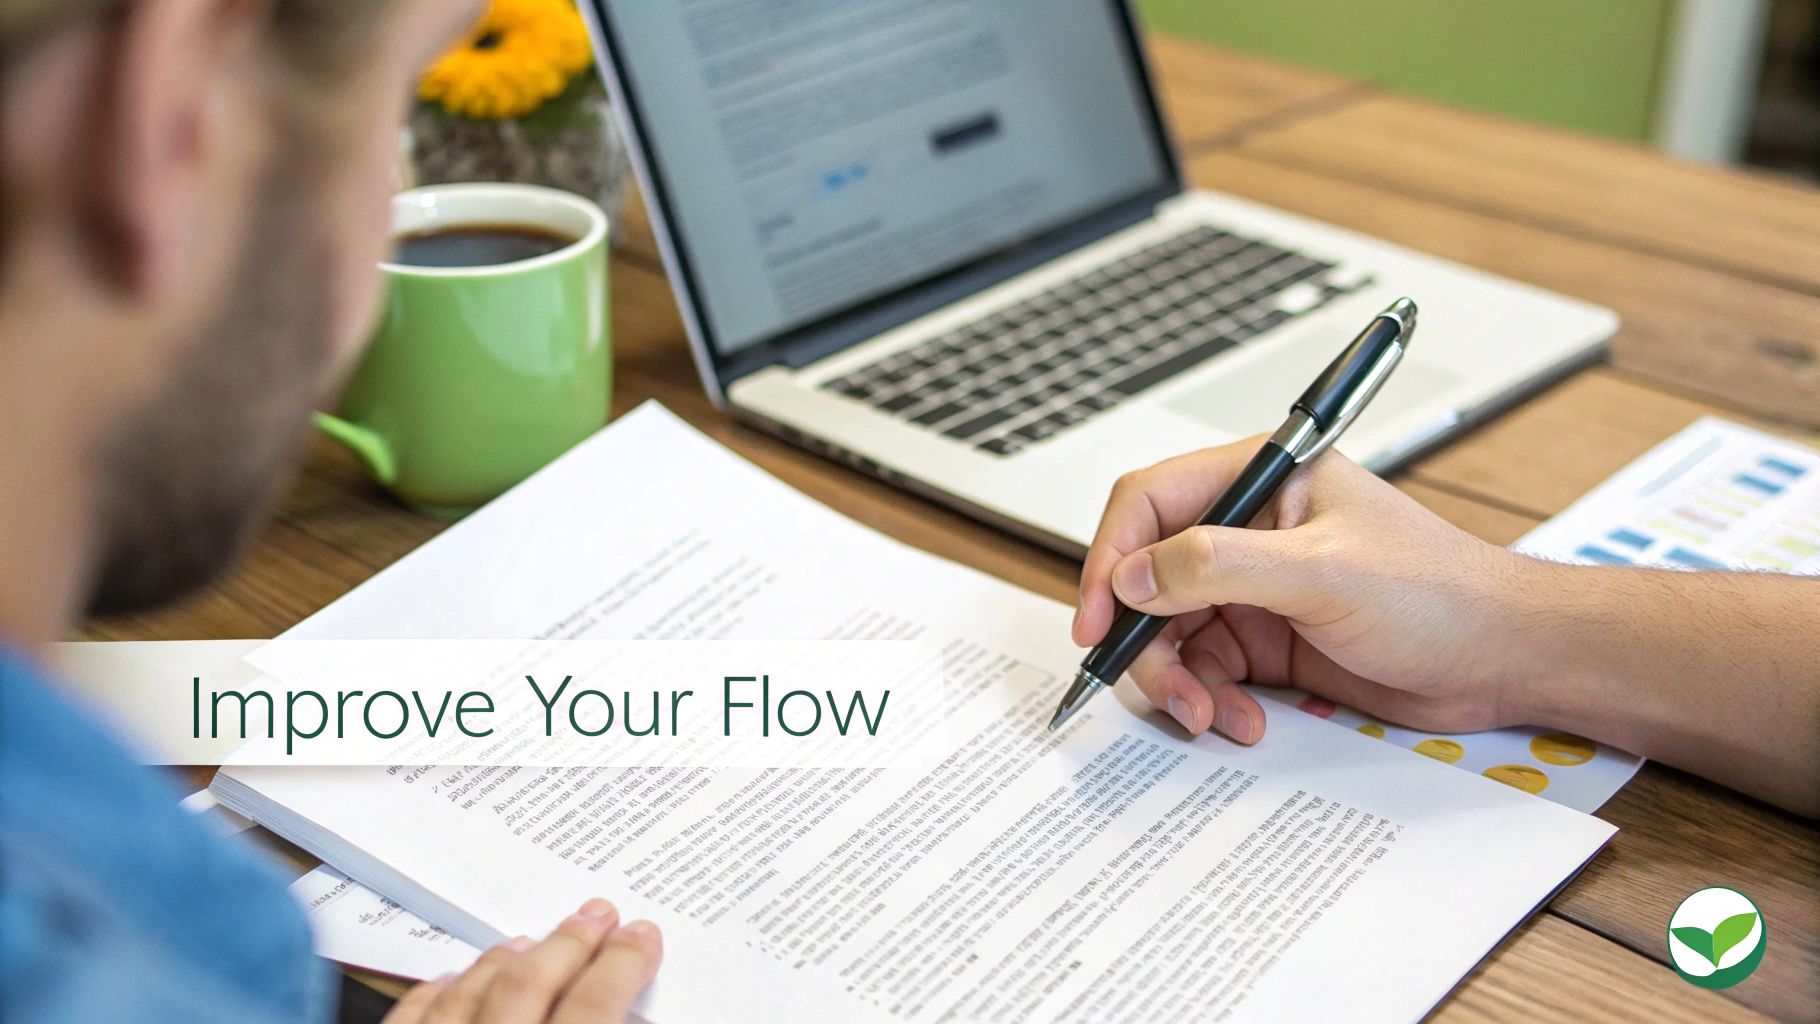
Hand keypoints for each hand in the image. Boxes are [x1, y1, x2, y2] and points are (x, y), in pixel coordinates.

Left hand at [383, 900, 660, 1023]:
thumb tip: (634, 1010)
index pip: (593, 1008)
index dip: (623, 967)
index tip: (642, 938)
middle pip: (529, 985)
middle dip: (569, 944)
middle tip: (596, 914)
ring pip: (466, 995)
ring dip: (501, 962)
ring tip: (528, 940)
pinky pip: (409, 1020)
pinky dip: (433, 997)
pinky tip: (449, 979)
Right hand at [1074, 438, 1528, 742]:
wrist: (1503, 660)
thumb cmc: (1439, 593)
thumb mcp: (1321, 573)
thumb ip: (1218, 565)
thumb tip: (1133, 574)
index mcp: (1259, 480)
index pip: (1149, 503)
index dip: (1109, 558)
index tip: (1097, 618)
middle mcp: (1247, 530)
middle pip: (1148, 578)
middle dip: (1145, 639)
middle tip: (1158, 685)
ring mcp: (1255, 589)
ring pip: (1170, 633)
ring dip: (1179, 680)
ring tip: (1209, 714)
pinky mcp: (1268, 641)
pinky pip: (1207, 672)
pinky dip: (1211, 701)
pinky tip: (1242, 720)